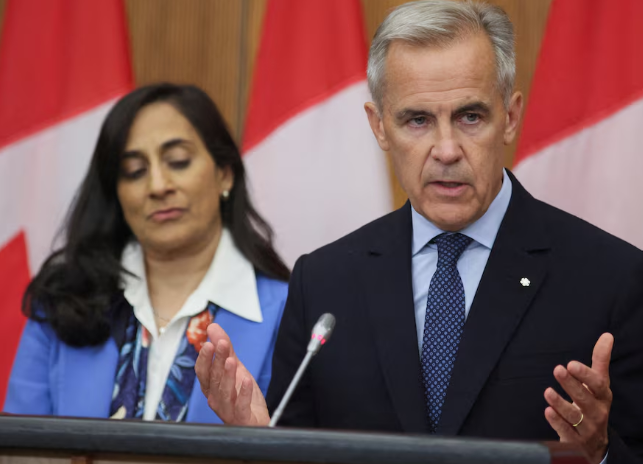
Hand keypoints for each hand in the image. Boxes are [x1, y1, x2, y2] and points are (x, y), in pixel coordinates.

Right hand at [195, 323, 269, 425]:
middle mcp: (215, 398)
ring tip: (232, 360)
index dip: (204, 358)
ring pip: (224, 392)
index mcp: (210, 386)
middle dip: (216, 360)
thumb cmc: (241, 393)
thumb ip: (224, 348)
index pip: (202, 372)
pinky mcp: (241, 417)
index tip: (209, 342)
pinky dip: (243, 393)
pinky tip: (247, 380)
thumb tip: (213, 327)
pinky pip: (240, 406)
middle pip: (213, 378)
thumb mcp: (234, 367)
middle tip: (220, 344)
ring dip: (227, 375)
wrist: (255, 418)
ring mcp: (227, 409)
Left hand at [544, 333, 612, 463]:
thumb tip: (607, 336)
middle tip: (558, 369)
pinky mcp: (575, 441)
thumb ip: (600, 360)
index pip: (598, 385)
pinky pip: (566, 432)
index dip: (585, 375)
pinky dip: (557, 422)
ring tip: (548, 392)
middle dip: (571, 384)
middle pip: (585, 399)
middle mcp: (597, 413)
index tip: (571, 364)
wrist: (595, 442)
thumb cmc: (594, 404)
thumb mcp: (599, 384)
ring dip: (560, 404)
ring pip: (574, 416)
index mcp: (603, 397)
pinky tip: (548, 411)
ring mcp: (587, 429)